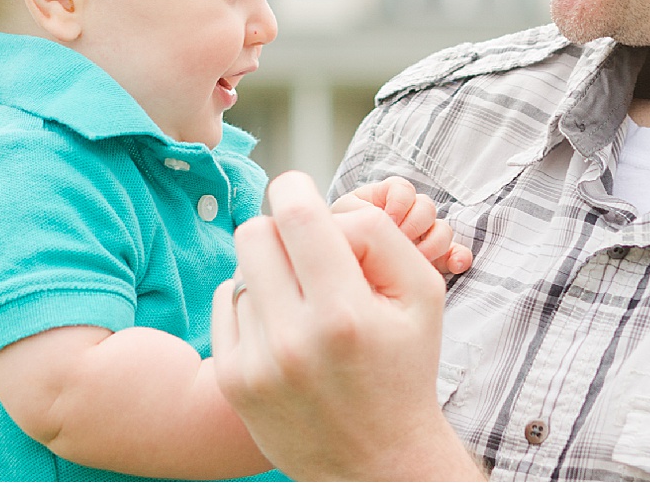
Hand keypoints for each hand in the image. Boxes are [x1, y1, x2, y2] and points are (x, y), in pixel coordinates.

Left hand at [212, 171, 482, 480]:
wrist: (377, 460)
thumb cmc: (403, 367)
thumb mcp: (423, 293)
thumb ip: (380, 234)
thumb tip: (325, 212)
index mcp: (344, 314)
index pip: (296, 214)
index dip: (296, 189)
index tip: (302, 195)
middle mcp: (292, 340)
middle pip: (254, 233)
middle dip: (282, 232)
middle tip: (309, 255)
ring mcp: (256, 364)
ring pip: (243, 270)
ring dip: (272, 275)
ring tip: (304, 307)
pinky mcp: (232, 381)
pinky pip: (226, 303)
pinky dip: (252, 304)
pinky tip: (283, 328)